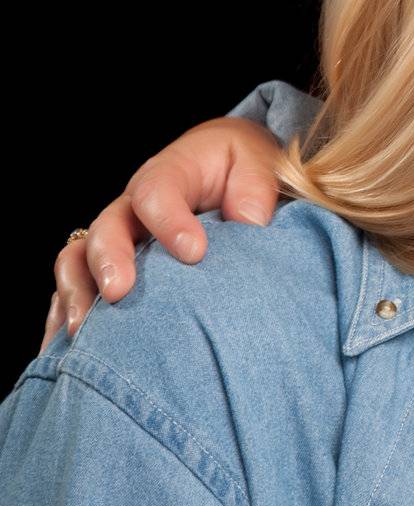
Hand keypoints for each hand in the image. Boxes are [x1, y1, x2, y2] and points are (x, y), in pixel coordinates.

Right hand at [42, 116, 283, 351]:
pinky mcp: (110, 263)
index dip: (169, 222)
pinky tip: (64, 343)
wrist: (227, 166)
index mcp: (169, 174)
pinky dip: (65, 311)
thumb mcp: (256, 162)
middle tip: (119, 292)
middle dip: (108, 260)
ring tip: (82, 328)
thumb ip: (253, 190)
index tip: (195, 253)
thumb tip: (248, 223)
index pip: (157, 192)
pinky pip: (76, 285)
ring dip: (76, 291)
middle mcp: (133, 207)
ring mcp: (118, 236)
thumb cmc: (241, 166)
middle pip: (107, 228)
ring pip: (79, 257)